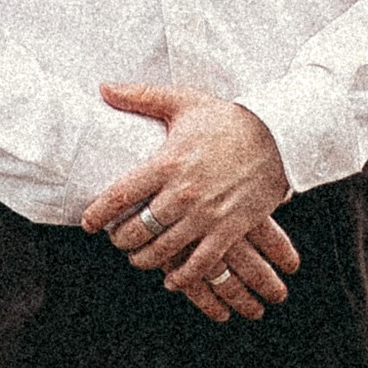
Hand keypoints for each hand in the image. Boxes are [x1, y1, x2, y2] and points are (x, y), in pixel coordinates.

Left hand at [81, 86, 299, 324]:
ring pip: (164, 250)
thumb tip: (103, 88)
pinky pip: (201, 264)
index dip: (98, 214)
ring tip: (139, 257)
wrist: (278, 135)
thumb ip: (140, 96)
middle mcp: (184, 192)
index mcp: (167, 162)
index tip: (89, 223)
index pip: (120, 195)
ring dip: (145, 259)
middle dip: (121, 240)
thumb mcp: (184, 101)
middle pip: (137, 229)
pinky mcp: (230, 228)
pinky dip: (183, 277)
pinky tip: (172, 279)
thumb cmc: (228, 119)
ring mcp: (207, 214)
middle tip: (118, 239)